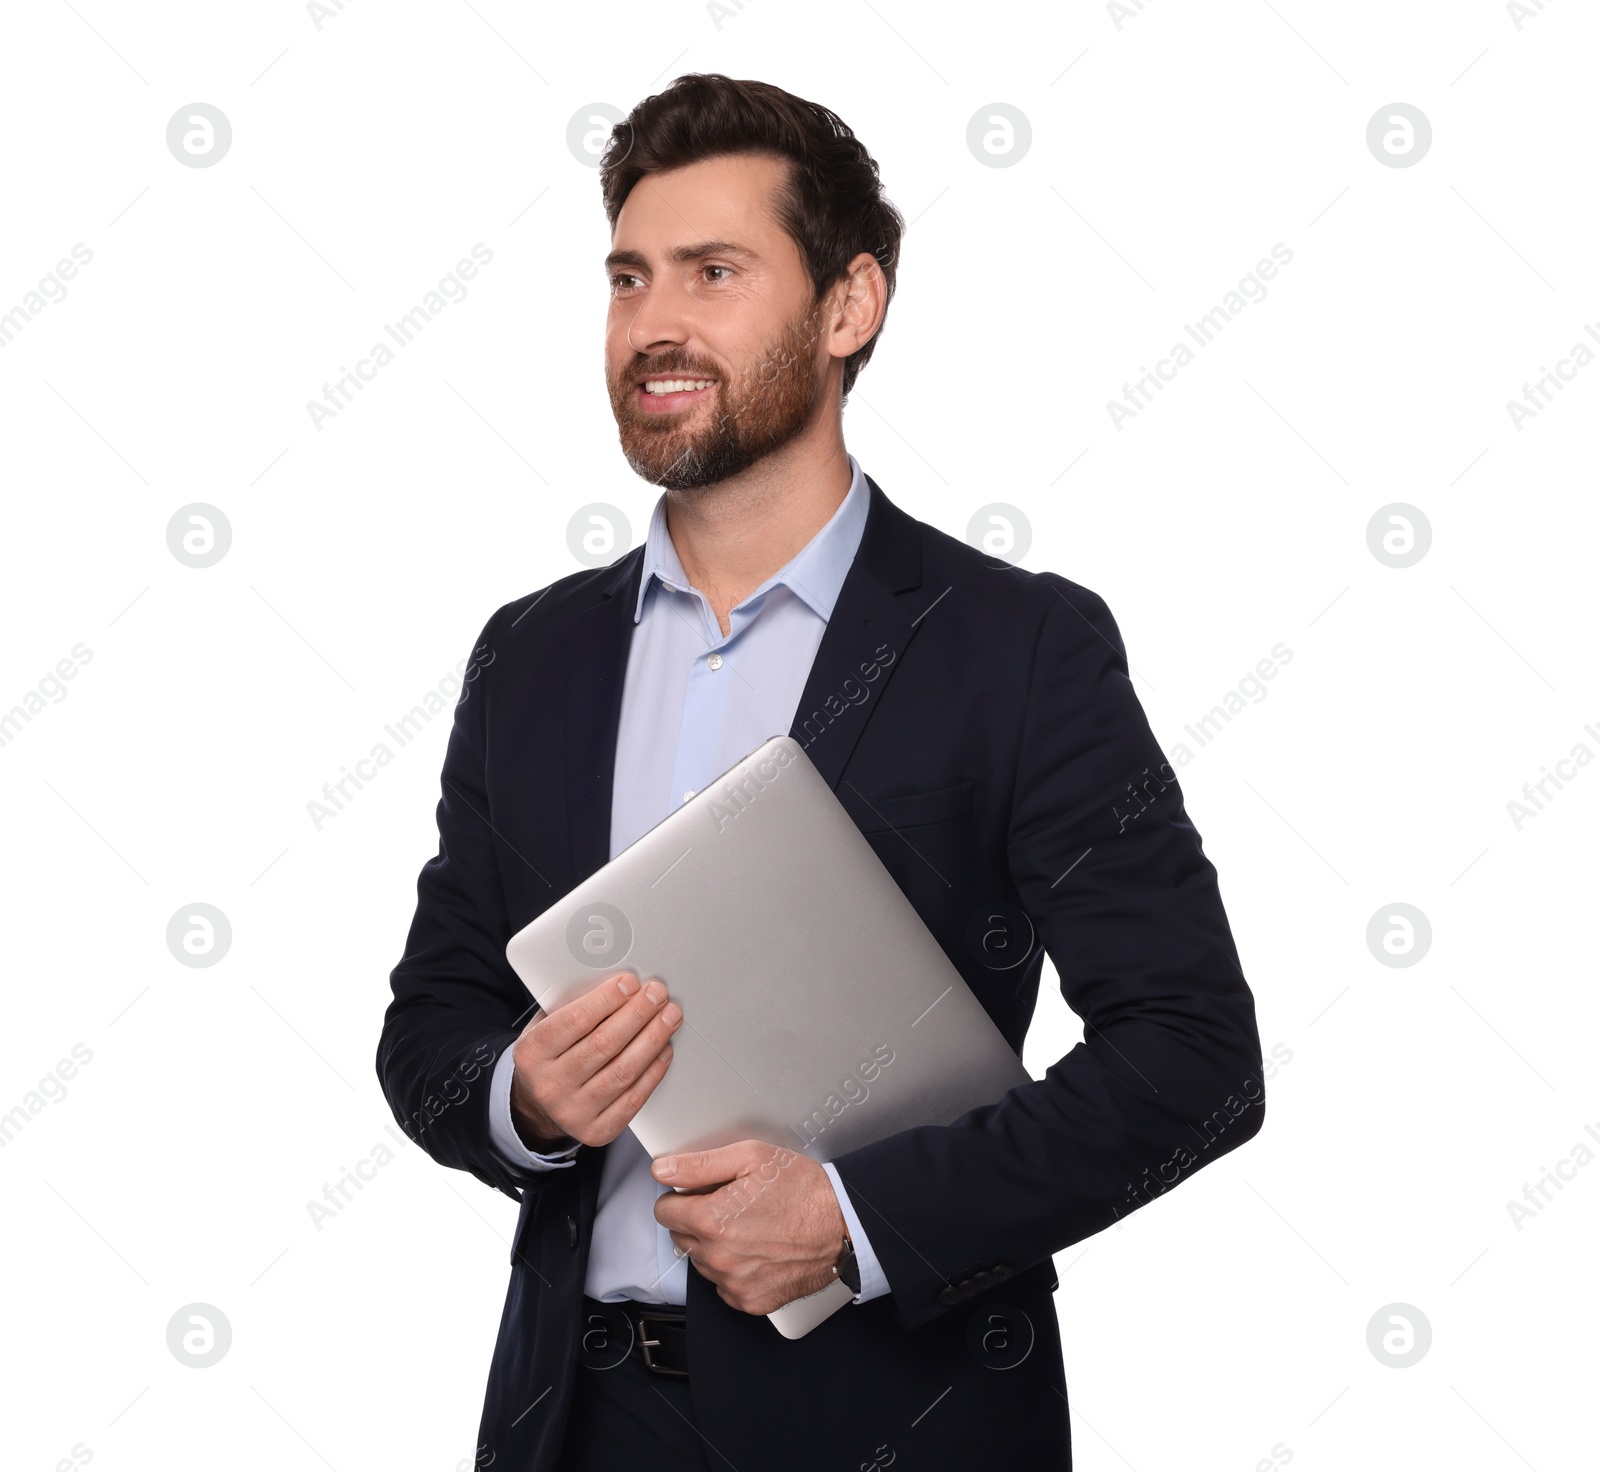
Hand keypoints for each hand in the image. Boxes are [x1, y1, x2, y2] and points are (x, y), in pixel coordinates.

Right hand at [509, 972, 681, 1148]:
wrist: (539, 1105)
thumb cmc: (551, 1054)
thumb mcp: (546, 1025)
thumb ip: (574, 1004)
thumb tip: (620, 984)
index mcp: (532, 1054)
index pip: (575, 1020)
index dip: (608, 998)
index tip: (630, 982)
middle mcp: (549, 1086)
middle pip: (605, 1044)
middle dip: (638, 1013)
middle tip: (657, 994)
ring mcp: (573, 1112)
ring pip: (623, 1071)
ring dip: (653, 1038)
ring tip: (669, 1016)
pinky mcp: (597, 1131)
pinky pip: (633, 1098)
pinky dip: (654, 1070)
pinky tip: (664, 1049)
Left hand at [652, 1140, 846, 1314]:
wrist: (843, 1225)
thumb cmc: (803, 1190)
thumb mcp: (751, 1157)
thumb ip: (700, 1164)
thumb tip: (663, 1170)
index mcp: (712, 1220)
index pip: (665, 1212)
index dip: (680, 1197)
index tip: (696, 1193)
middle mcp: (719, 1257)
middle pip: (680, 1238)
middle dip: (696, 1220)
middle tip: (729, 1206)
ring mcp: (734, 1283)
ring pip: (702, 1263)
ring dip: (714, 1246)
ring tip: (748, 1227)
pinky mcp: (750, 1301)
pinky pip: (724, 1286)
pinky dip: (734, 1270)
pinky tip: (756, 1251)